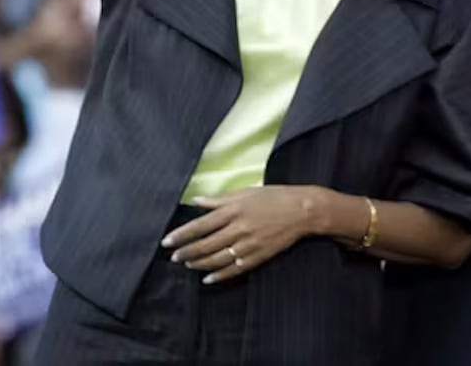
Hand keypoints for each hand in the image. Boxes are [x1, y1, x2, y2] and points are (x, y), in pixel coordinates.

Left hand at [161, 186, 321, 283]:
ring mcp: (248, 245)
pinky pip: (234, 269)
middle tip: (173, 257)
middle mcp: (239, 228)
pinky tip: (207, 279)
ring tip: (187, 264)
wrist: (302, 211)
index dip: (182, 235)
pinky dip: (219, 276)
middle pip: (206, 245)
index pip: (201, 225)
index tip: (167, 241)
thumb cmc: (273, 197)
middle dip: (187, 252)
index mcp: (234, 210)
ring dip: (199, 263)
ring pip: (217, 259)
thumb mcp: (245, 192)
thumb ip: (219, 199)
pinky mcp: (258, 256)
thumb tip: (197, 201)